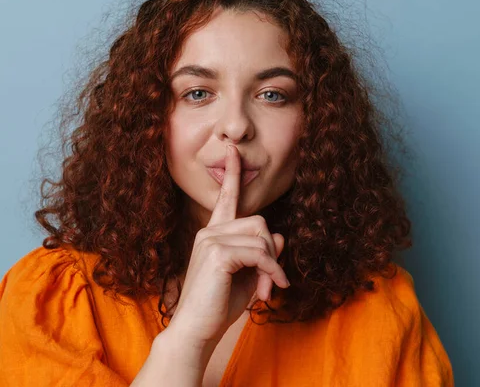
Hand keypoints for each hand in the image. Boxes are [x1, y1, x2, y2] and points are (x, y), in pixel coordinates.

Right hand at [165, 145, 289, 347]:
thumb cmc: (219, 305)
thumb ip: (262, 254)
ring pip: (262, 237)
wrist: (197, 331)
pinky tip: (266, 291)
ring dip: (273, 267)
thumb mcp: (248, 276)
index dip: (232, 174)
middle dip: (272, 253)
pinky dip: (270, 271)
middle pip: (259, 222)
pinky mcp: (217, 252)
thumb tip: (279, 235)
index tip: (233, 150)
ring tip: (267, 290)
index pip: (226, 198)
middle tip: (273, 282)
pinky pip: (259, 253)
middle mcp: (209, 231)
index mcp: (214, 233)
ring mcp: (211, 239)